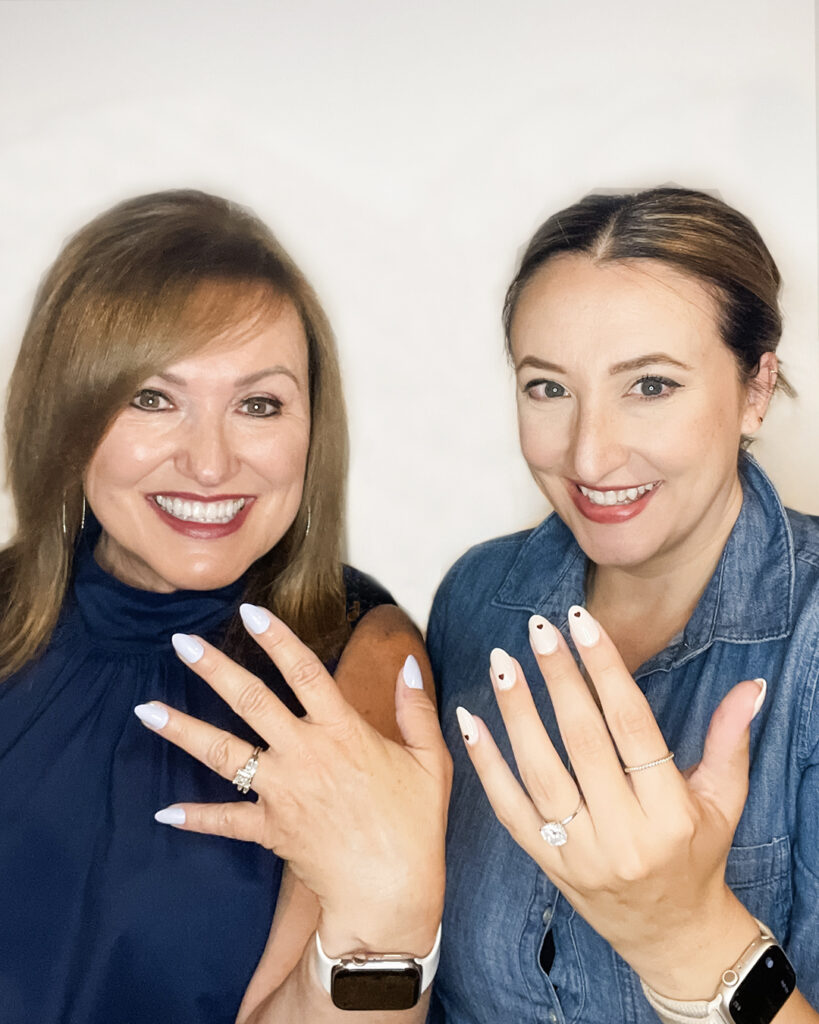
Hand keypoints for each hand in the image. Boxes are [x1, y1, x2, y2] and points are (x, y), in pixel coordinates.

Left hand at [135, 604, 449, 957]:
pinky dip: (195, 818)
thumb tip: (408, 664)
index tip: (250, 612)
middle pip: (251, 701)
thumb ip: (417, 709)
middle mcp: (305, 754)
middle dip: (213, 669)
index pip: (305, 672)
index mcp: (343, 732)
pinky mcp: (270, 829)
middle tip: (181, 642)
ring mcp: (282, 791)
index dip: (277, 639)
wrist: (391, 892)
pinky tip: (164, 812)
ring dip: (183, 730)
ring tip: (145, 710)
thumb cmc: (415, 825)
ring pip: (224, 753)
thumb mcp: (430, 760)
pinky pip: (225, 821)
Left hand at [457, 605, 763, 997]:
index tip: (581, 623)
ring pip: (540, 772)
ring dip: (517, 712)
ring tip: (501, 661)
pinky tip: (469, 720)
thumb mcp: (723, 801)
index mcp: (670, 813)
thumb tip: (750, 685)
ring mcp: (580, 853)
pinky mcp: (548, 864)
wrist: (670, 935)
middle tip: (537, 628)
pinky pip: (509, 808)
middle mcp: (623, 834)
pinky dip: (486, 764)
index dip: (605, 669)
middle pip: (583, 742)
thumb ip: (729, 740)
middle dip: (558, 679)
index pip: (632, 726)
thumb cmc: (697, 856)